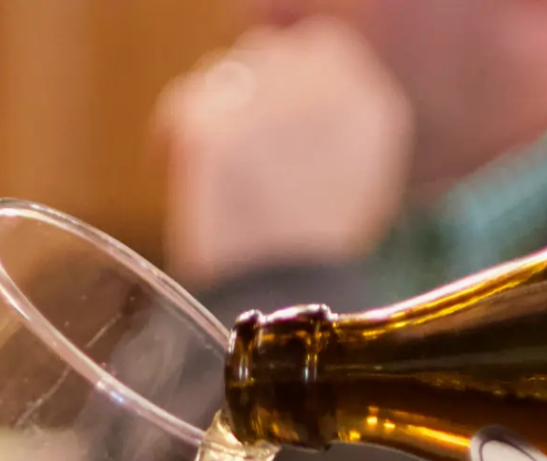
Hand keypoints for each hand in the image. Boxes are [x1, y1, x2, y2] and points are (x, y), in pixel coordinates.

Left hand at [155, 15, 412, 288]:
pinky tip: (175, 169)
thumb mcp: (351, 187)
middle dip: (245, 97)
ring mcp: (270, 111)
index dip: (285, 82)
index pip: (321, 49)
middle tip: (235, 155)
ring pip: (223, 77)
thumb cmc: (307, 269)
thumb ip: (331, 130)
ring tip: (212, 172)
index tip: (264, 122)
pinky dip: (171, 137)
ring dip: (210, 114)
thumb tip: (293, 102)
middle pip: (268, 55)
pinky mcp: (218, 135)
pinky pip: (182, 108)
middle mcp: (330, 96)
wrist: (277, 324)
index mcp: (375, 109)